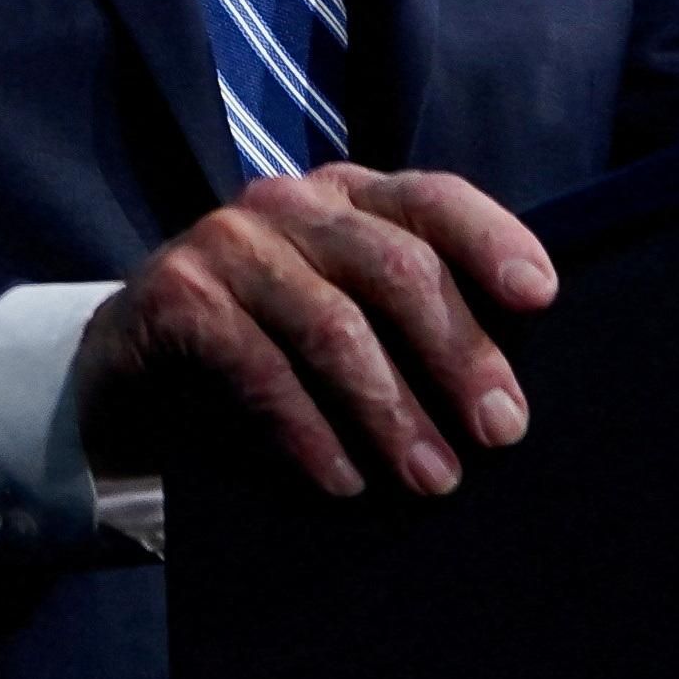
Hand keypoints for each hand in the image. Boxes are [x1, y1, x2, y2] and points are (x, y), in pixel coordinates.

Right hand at [79, 163, 557, 500]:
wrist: (138, 366)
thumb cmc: (275, 344)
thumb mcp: (349, 312)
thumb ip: (415, 316)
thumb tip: (511, 390)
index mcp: (347, 197)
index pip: (432, 198)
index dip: (490, 240)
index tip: (540, 299)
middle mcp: (288, 204)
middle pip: (395, 266)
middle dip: (457, 354)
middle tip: (501, 432)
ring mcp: (227, 242)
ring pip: (333, 324)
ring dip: (391, 411)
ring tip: (432, 479)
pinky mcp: (178, 294)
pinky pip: (260, 366)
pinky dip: (308, 430)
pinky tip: (342, 481)